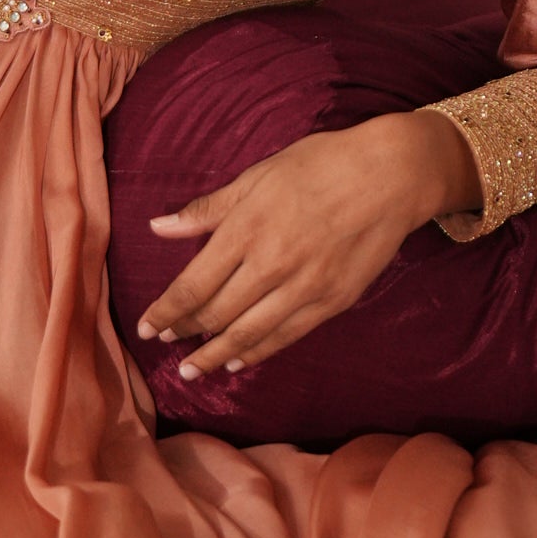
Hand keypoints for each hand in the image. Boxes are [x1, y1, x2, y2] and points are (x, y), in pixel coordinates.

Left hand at [137, 109, 479, 380]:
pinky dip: (257, 353)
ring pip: (247, 334)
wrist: (391, 176)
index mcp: (247, 229)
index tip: (145, 327)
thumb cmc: (320, 165)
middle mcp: (271, 265)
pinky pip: (285, 336)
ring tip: (192, 372)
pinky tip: (236, 361)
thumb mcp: (257, 176)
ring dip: (213, 356)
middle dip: (184, 333)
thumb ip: (207, 210)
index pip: (193, 285)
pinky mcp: (332, 302)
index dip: (166, 312)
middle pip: (216, 314)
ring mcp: (304, 288)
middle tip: (164, 343)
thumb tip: (158, 227)